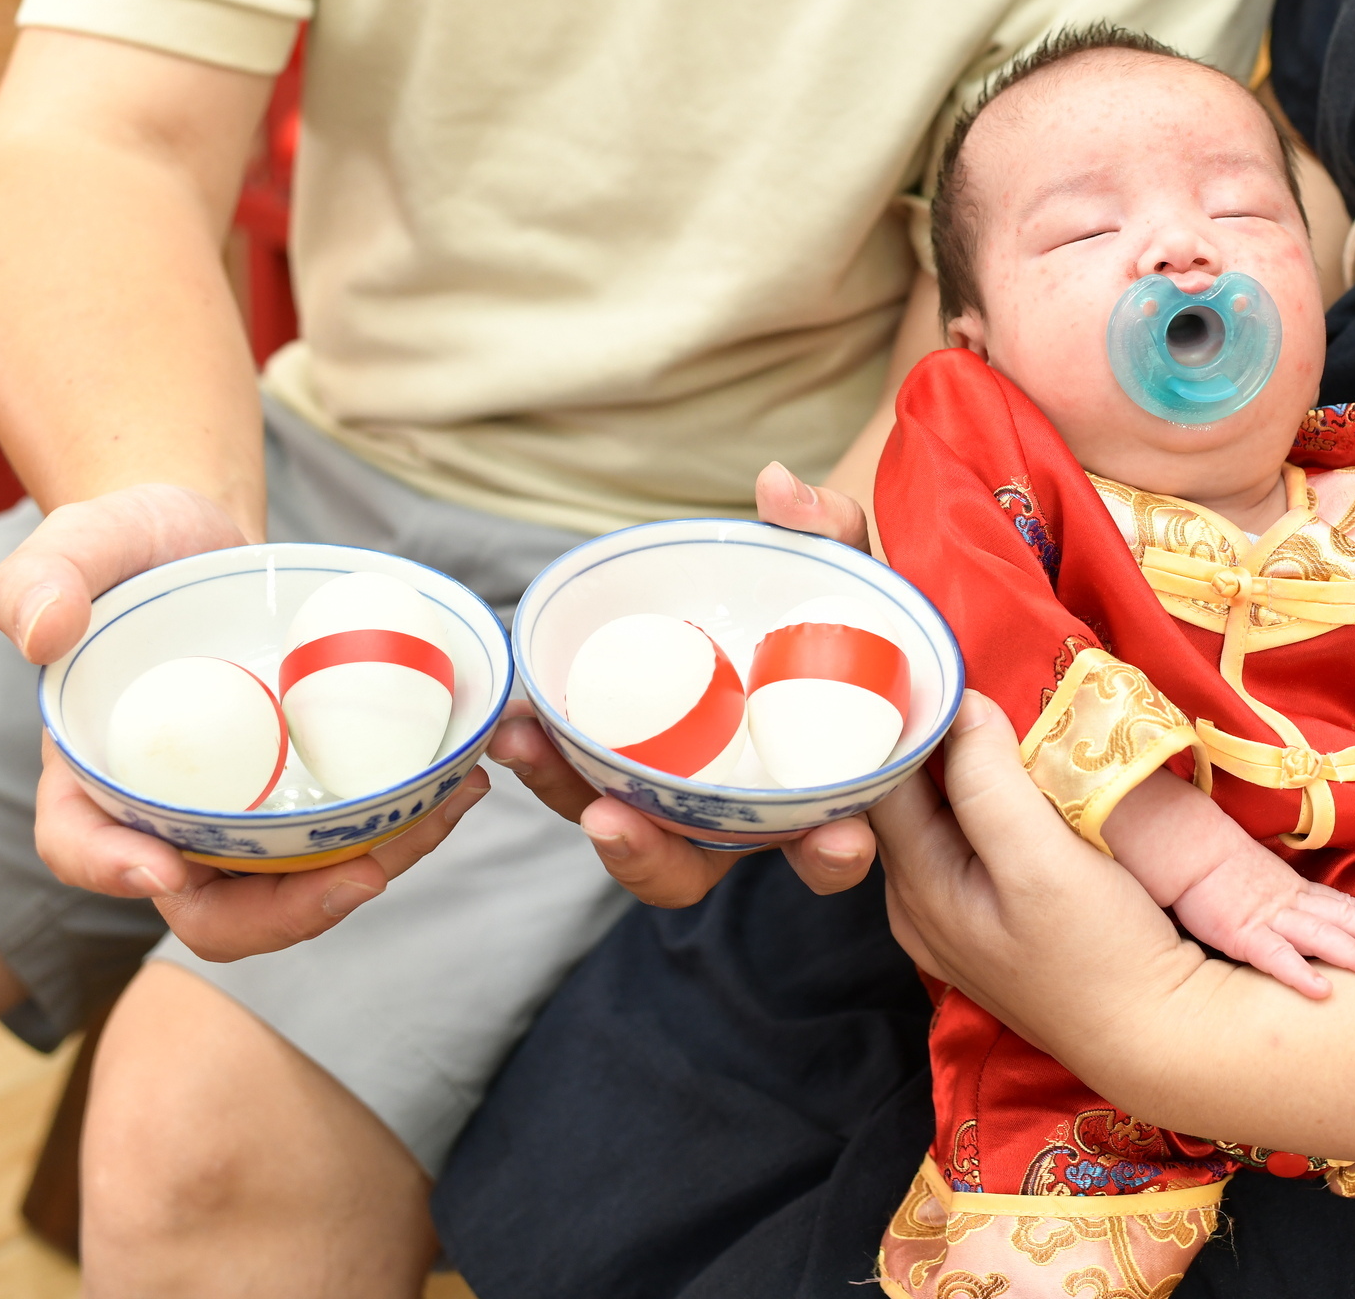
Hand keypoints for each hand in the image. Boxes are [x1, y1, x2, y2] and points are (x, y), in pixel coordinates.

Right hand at [0, 484, 482, 960]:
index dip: (115, 871)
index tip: (165, 870)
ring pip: (299, 882)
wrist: (210, 543)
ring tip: (442, 815)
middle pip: (213, 905)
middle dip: (289, 911)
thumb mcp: (77, 547)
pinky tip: (458, 784)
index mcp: (95, 778)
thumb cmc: (130, 550)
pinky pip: (353, 833)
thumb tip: (43, 634)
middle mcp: (171, 815)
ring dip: (373, 868)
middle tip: (365, 875)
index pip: (83, 847)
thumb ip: (38, 581)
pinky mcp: (310, 789)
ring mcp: (247, 810)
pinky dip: (407, 824)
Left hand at [493, 458, 880, 902]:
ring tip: (526, 745)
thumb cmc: (824, 596)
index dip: (832, 854)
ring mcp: (672, 799)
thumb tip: (775, 486)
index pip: (831, 847)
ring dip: (568, 799)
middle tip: (613, 820)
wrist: (772, 599)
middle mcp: (736, 815)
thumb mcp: (839, 561)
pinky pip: (578, 779)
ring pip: (618, 834)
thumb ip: (825, 528)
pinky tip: (515, 717)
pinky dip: (544, 755)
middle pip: (695, 868)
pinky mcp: (618, 765)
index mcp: (815, 788)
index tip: (834, 838)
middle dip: (652, 859)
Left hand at [869, 692, 1204, 1055]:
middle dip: (929, 738)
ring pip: (940, 816)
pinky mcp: (992, 919)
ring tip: (992, 707)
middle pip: (905, 797)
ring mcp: (953, 916)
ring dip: (961, 766)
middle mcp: (919, 903)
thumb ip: (988, 783)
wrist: (1159, 1035)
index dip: (903, 722)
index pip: (881, 781)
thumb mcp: (1042, 863)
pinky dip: (986, 798)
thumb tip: (958, 705)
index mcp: (917, 887)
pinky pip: (971, 839)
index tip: (933, 665)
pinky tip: (1018, 772)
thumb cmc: (1100, 955)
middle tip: (964, 672)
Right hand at [1168, 846, 1354, 998]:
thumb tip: (1296, 913)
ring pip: (1320, 936)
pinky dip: (1299, 973)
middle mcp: (1290, 902)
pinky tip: (1321, 992)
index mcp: (1294, 891)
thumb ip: (1280, 898)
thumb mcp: (1257, 880)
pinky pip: (1275, 957)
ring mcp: (1268, 917)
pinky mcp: (1241, 933)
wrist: (1182, 847)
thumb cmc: (1213, 865)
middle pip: (1345, 917)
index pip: (1345, 903)